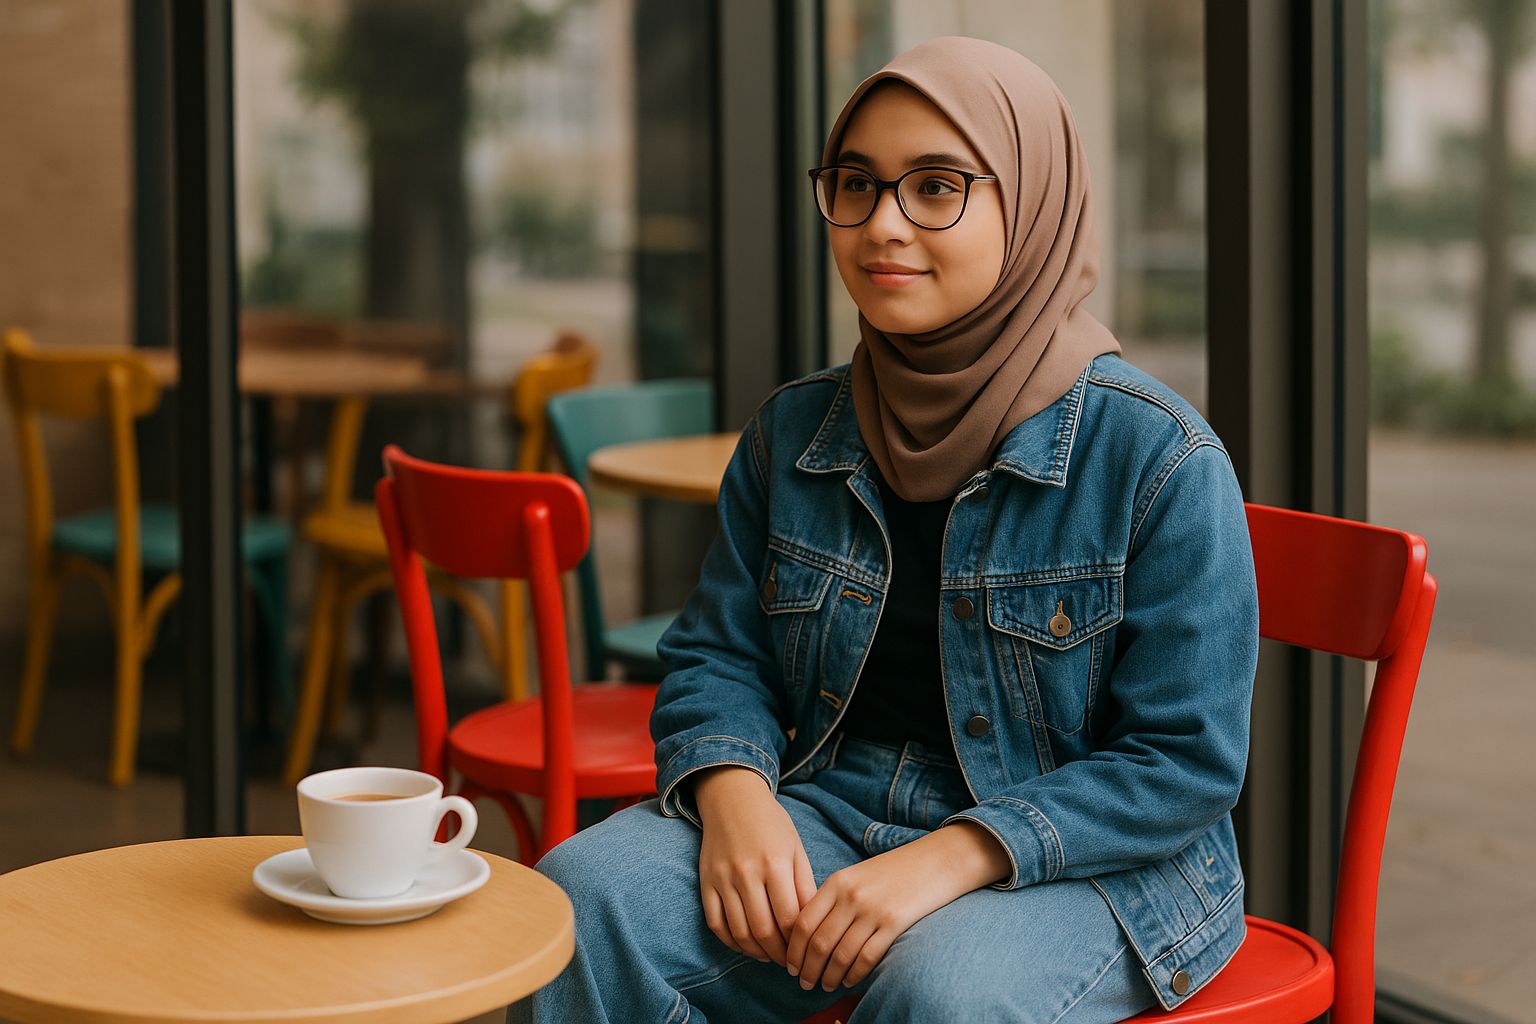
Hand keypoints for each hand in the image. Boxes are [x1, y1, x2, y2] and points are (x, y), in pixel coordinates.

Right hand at [694, 767, 817, 965]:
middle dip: (780, 954)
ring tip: (771, 957)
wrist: (732, 798)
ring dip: (757, 953)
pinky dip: (731, 942)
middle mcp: (747, 872)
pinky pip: (716, 923)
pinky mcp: (706, 882)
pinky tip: (746, 945)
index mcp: (775, 863)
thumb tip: (813, 924)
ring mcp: (722, 878)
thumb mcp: (796, 848)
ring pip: (739, 932)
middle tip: (790, 962)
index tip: (807, 951)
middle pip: (764, 930)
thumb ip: (805, 885)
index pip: (789, 918)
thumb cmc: (771, 824)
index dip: (799, 942)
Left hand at [786, 821, 1009, 991]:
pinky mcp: (894, 924)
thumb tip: (808, 933)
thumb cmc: (895, 871)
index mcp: (836, 882)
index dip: (792, 949)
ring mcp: (872, 910)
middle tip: (803, 983)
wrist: (937, 860)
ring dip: (828, 975)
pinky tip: (849, 981)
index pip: (802, 921)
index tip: (790, 965)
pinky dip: (853, 974)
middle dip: (807, 968)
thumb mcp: (857, 875)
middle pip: (817, 942)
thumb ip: (833, 899)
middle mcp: (850, 896)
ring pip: (840, 954)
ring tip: (824, 985)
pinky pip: (866, 957)